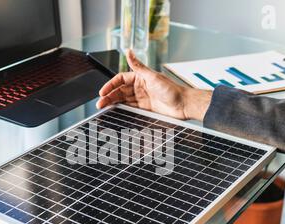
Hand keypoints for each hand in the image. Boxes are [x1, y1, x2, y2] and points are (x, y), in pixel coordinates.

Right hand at [97, 50, 212, 121]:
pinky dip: (121, 109)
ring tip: (104, 108)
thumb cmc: (172, 90)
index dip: (110, 85)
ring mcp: (142, 98)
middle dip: (109, 96)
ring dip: (113, 103)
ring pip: (123, 100)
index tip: (103, 92)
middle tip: (100, 103)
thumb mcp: (152, 76)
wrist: (184, 105)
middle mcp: (140, 86)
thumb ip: (138, 66)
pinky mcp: (145, 108)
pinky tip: (115, 111)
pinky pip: (129, 108)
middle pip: (119, 91)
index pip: (120, 79)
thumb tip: (129, 51)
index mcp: (140, 77)